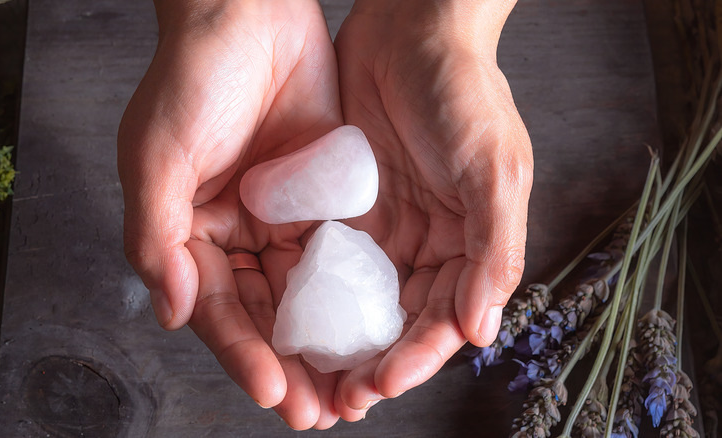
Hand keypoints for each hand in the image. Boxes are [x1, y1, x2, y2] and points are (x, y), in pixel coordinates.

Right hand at [118, 0, 343, 428]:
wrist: (250, 13)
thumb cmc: (192, 78)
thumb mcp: (156, 157)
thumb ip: (156, 239)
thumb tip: (172, 315)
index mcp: (190, 234)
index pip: (217, 310)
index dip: (243, 354)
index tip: (274, 392)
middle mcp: (237, 235)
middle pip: (265, 316)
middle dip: (291, 366)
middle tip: (320, 412)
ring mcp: (282, 218)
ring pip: (306, 295)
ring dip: (327, 343)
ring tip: (352, 388)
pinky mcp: (323, 198)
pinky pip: (340, 253)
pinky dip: (354, 292)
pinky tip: (375, 326)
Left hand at [331, 0, 532, 419]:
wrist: (413, 28)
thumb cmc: (463, 90)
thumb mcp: (493, 166)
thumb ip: (493, 248)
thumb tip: (483, 331)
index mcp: (468, 244)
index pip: (443, 318)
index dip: (414, 357)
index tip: (378, 386)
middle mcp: (427, 243)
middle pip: (398, 321)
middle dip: (370, 365)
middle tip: (336, 402)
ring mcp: (384, 227)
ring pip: (359, 300)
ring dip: (336, 342)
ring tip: (307, 379)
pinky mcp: (344, 205)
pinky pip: (325, 258)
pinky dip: (311, 292)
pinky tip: (288, 318)